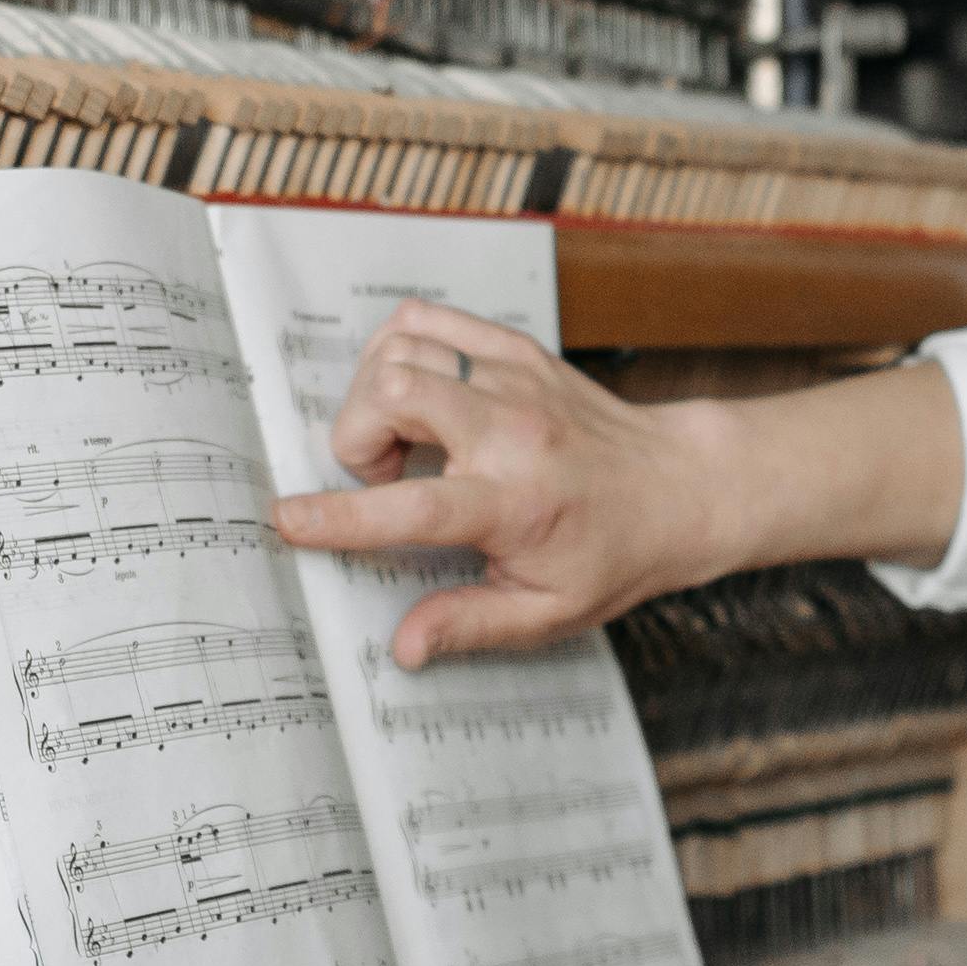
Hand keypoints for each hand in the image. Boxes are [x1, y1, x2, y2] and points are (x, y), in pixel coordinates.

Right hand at [267, 301, 740, 665]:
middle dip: (357, 437)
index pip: (413, 507)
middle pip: (394, 394)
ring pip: (401, 350)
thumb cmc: (614, 552)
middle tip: (385, 476)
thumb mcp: (549, 612)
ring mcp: (513, 378)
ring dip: (377, 396)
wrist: (678, 486)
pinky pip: (426, 320)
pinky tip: (419, 396)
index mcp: (515, 504)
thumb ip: (470, 624)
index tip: (289, 519)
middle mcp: (512, 431)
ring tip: (409, 442)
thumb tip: (406, 646)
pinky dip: (400, 350)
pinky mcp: (514, 348)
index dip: (340, 516)